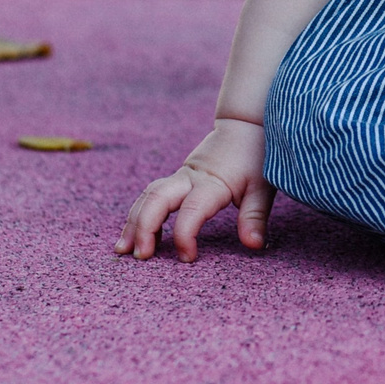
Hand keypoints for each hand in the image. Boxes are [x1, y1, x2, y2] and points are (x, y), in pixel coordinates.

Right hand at [115, 116, 273, 261]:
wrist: (244, 125)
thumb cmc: (256, 158)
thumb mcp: (262, 187)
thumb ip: (255, 216)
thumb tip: (254, 245)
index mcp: (212, 183)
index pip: (191, 210)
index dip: (185, 235)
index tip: (188, 258)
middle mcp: (189, 179)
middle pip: (157, 199)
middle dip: (143, 227)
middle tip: (139, 256)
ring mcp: (180, 177)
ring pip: (149, 196)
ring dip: (133, 221)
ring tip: (122, 249)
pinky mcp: (176, 179)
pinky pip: (151, 195)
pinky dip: (140, 214)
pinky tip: (135, 234)